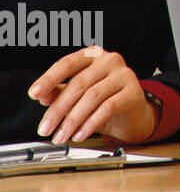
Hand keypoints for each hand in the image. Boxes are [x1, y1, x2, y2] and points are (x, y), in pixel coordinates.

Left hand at [27, 46, 158, 143]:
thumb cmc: (104, 100)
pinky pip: (108, 108)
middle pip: (78, 83)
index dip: (49, 79)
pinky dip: (90, 124)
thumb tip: (42, 96)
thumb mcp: (78, 95)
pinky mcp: (134, 93)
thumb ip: (60, 91)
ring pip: (92, 97)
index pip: (67, 63)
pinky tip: (80, 134)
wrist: (132, 116)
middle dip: (58, 109)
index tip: (34, 94)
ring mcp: (124, 75)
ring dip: (72, 120)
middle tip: (46, 128)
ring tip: (62, 135)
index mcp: (93, 56)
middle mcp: (110, 61)